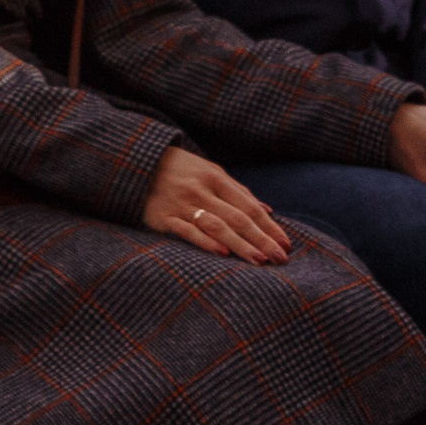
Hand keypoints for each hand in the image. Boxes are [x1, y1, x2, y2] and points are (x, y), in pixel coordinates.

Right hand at [142, 146, 290, 263]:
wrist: (139, 164)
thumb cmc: (183, 170)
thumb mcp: (212, 172)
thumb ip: (239, 192)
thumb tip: (268, 211)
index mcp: (217, 179)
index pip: (249, 207)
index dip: (269, 226)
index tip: (286, 244)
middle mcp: (202, 191)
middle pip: (238, 219)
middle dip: (261, 239)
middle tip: (280, 258)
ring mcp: (183, 205)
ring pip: (217, 227)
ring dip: (240, 244)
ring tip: (259, 260)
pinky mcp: (163, 218)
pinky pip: (188, 232)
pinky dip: (205, 242)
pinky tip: (222, 253)